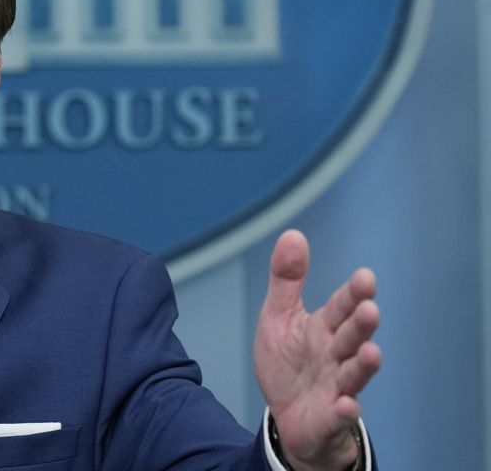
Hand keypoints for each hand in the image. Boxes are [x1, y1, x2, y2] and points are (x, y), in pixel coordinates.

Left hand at [254, 230, 380, 470]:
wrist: (289, 415)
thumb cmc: (289, 362)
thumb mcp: (279, 317)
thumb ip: (287, 280)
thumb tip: (293, 234)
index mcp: (324, 329)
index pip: (341, 308)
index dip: (352, 294)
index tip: (365, 277)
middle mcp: (336, 356)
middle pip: (351, 337)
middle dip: (361, 325)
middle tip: (369, 309)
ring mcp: (336, 387)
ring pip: (353, 375)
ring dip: (363, 365)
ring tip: (371, 352)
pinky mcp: (330, 417)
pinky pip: (339, 415)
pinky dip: (344, 410)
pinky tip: (347, 404)